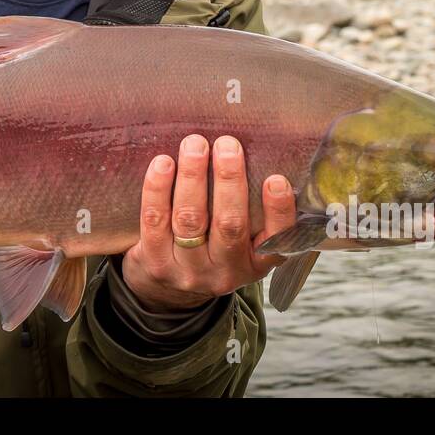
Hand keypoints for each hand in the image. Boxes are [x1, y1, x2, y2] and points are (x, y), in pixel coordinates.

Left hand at [120, 134, 296, 312]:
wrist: (168, 290)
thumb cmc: (213, 246)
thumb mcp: (244, 240)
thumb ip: (253, 207)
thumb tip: (258, 150)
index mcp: (257, 262)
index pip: (277, 240)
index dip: (278, 211)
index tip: (276, 179)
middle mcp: (226, 271)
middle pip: (229, 225)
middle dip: (228, 180)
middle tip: (227, 144)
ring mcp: (189, 270)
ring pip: (190, 219)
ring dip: (192, 177)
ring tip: (194, 145)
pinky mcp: (156, 262)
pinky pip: (156, 221)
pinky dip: (158, 189)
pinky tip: (163, 163)